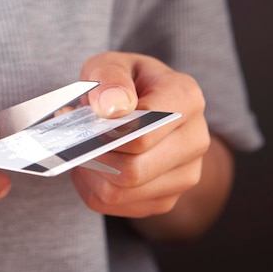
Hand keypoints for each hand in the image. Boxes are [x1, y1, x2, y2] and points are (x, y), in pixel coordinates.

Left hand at [71, 52, 209, 218]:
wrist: (147, 113)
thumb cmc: (125, 86)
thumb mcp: (110, 65)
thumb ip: (109, 78)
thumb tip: (112, 108)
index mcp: (186, 98)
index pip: (143, 132)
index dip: (107, 131)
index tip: (86, 119)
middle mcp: (195, 140)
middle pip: (133, 170)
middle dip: (95, 154)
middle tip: (77, 137)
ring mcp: (185, 175)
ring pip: (121, 192)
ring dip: (91, 172)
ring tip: (84, 148)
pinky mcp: (166, 199)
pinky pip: (114, 206)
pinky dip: (93, 187)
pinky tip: (94, 165)